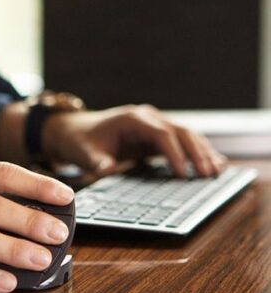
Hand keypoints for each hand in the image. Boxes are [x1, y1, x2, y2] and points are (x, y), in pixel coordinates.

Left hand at [42, 104, 226, 177]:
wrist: (75, 130)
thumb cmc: (80, 141)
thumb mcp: (84, 153)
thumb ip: (97, 162)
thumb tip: (107, 171)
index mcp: (132, 119)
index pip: (161, 134)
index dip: (174, 153)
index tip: (181, 174)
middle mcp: (147, 118)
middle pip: (180, 131)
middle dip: (196, 152)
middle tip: (208, 174)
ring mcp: (154, 125)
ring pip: (185, 134)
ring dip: (202, 151)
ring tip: (217, 171)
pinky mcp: (155, 135)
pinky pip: (181, 142)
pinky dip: (196, 152)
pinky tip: (212, 163)